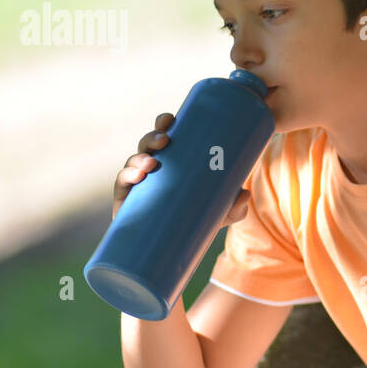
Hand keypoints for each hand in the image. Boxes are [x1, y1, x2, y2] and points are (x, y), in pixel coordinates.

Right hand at [112, 113, 249, 226]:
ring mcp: (138, 184)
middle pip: (147, 145)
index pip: (164, 136)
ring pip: (133, 163)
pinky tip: (136, 177)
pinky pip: (122, 185)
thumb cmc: (199, 221)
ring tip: (150, 163)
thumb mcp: (223, 213)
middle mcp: (152, 169)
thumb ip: (235, 206)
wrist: (177, 249)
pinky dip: (126, 177)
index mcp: (172, 162)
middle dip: (152, 137)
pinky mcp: (127, 202)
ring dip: (139, 158)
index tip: (170, 118)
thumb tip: (244, 194)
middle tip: (165, 139)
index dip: (163, 123)